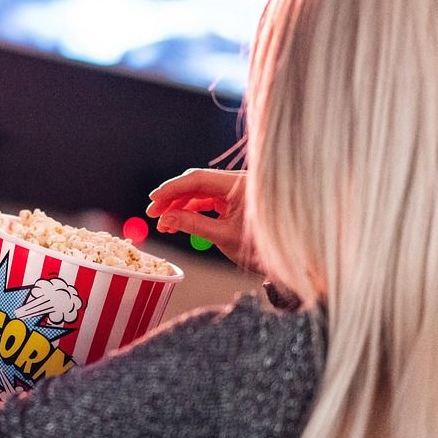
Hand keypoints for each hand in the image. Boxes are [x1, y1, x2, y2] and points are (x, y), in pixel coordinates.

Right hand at [145, 169, 259, 273]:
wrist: (285, 259)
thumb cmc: (261, 248)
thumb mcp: (223, 236)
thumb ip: (193, 224)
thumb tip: (164, 218)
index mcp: (240, 184)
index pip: (198, 178)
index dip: (172, 188)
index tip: (154, 199)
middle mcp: (238, 183)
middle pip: (197, 183)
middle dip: (173, 198)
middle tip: (153, 213)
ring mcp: (236, 191)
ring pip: (200, 193)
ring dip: (180, 207)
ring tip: (164, 224)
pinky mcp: (234, 201)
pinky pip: (207, 201)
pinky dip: (192, 211)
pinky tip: (177, 223)